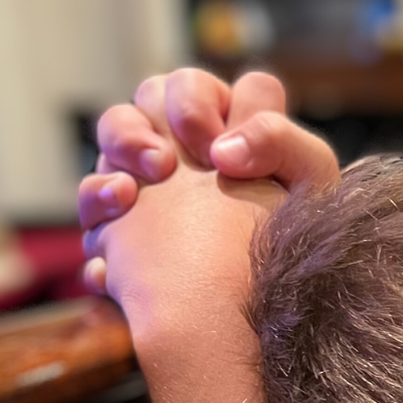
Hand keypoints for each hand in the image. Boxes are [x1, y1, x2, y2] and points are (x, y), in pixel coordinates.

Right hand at [78, 69, 340, 295]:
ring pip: (114, 129)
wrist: (259, 317)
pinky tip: (123, 212)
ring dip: (123, 143)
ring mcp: (150, 179)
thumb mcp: (311, 182)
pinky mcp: (122, 222)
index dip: (200, 103)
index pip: (202, 85)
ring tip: (142, 184)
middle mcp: (186, 144)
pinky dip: (100, 199)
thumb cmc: (296, 242)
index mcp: (230, 125)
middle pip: (151, 95)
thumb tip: (221, 150)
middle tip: (170, 165)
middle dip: (154, 120)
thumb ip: (279, 140)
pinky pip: (92, 197)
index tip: (213, 149)